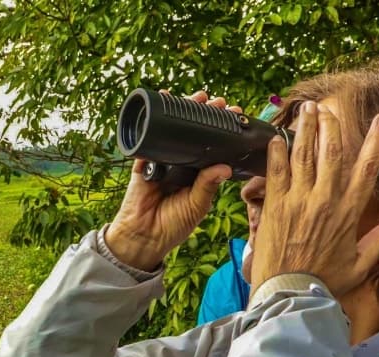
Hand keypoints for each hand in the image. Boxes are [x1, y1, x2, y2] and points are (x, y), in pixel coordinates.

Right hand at [106, 91, 237, 271]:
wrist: (144, 236)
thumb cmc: (173, 225)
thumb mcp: (197, 204)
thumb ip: (208, 184)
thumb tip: (224, 167)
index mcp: (198, 175)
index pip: (212, 147)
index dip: (222, 132)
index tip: (234, 116)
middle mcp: (181, 165)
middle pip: (194, 134)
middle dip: (205, 115)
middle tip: (218, 102)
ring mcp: (162, 161)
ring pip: (174, 132)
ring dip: (183, 113)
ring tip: (198, 97)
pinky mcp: (144, 162)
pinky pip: (149, 139)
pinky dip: (153, 122)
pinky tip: (161, 104)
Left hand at [250, 100, 378, 297]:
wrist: (289, 294)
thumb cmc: (324, 283)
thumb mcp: (358, 267)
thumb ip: (377, 244)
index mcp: (348, 213)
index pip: (367, 169)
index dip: (376, 141)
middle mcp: (325, 200)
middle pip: (332, 152)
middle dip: (331, 126)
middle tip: (328, 108)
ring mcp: (298, 200)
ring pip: (304, 155)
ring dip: (305, 129)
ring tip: (306, 110)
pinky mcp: (274, 206)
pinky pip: (275, 171)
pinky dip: (276, 152)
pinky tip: (276, 137)